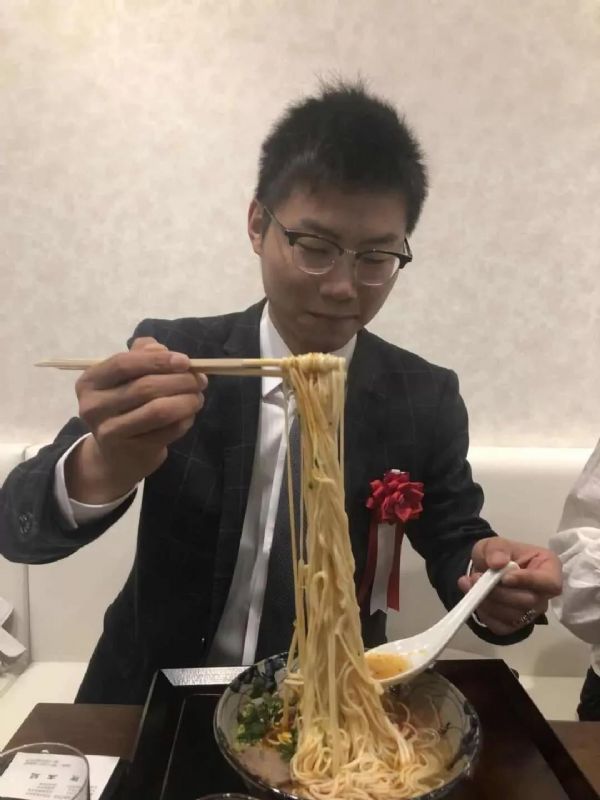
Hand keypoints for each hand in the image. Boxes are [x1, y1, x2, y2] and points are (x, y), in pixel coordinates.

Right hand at [65, 337, 206, 502]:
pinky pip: (168, 431)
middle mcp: (94, 407)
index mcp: (90, 382)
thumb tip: (162, 349)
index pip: (123, 364)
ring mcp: (111, 432)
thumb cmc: (124, 405)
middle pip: (145, 387)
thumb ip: (142, 354)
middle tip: (200, 380)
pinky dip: (185, 420)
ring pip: (159, 411)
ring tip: (197, 397)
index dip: (157, 360)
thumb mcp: (125, 377)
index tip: (185, 361)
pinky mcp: (132, 450)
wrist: (116, 454)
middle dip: (180, 381)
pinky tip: (188, 415)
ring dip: (187, 401)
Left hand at [458, 537, 562, 635]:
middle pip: (529, 601)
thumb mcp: (495, 544)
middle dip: (499, 592)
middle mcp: (544, 594)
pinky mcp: (516, 625)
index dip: (529, 581)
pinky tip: (474, 597)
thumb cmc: (498, 555)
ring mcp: (532, 612)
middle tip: (476, 578)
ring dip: (488, 601)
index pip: (550, 582)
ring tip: (470, 583)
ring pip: (514, 616)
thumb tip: (498, 563)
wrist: (485, 570)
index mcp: (549, 568)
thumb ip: (497, 549)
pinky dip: (484, 613)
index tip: (505, 578)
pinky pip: (501, 627)